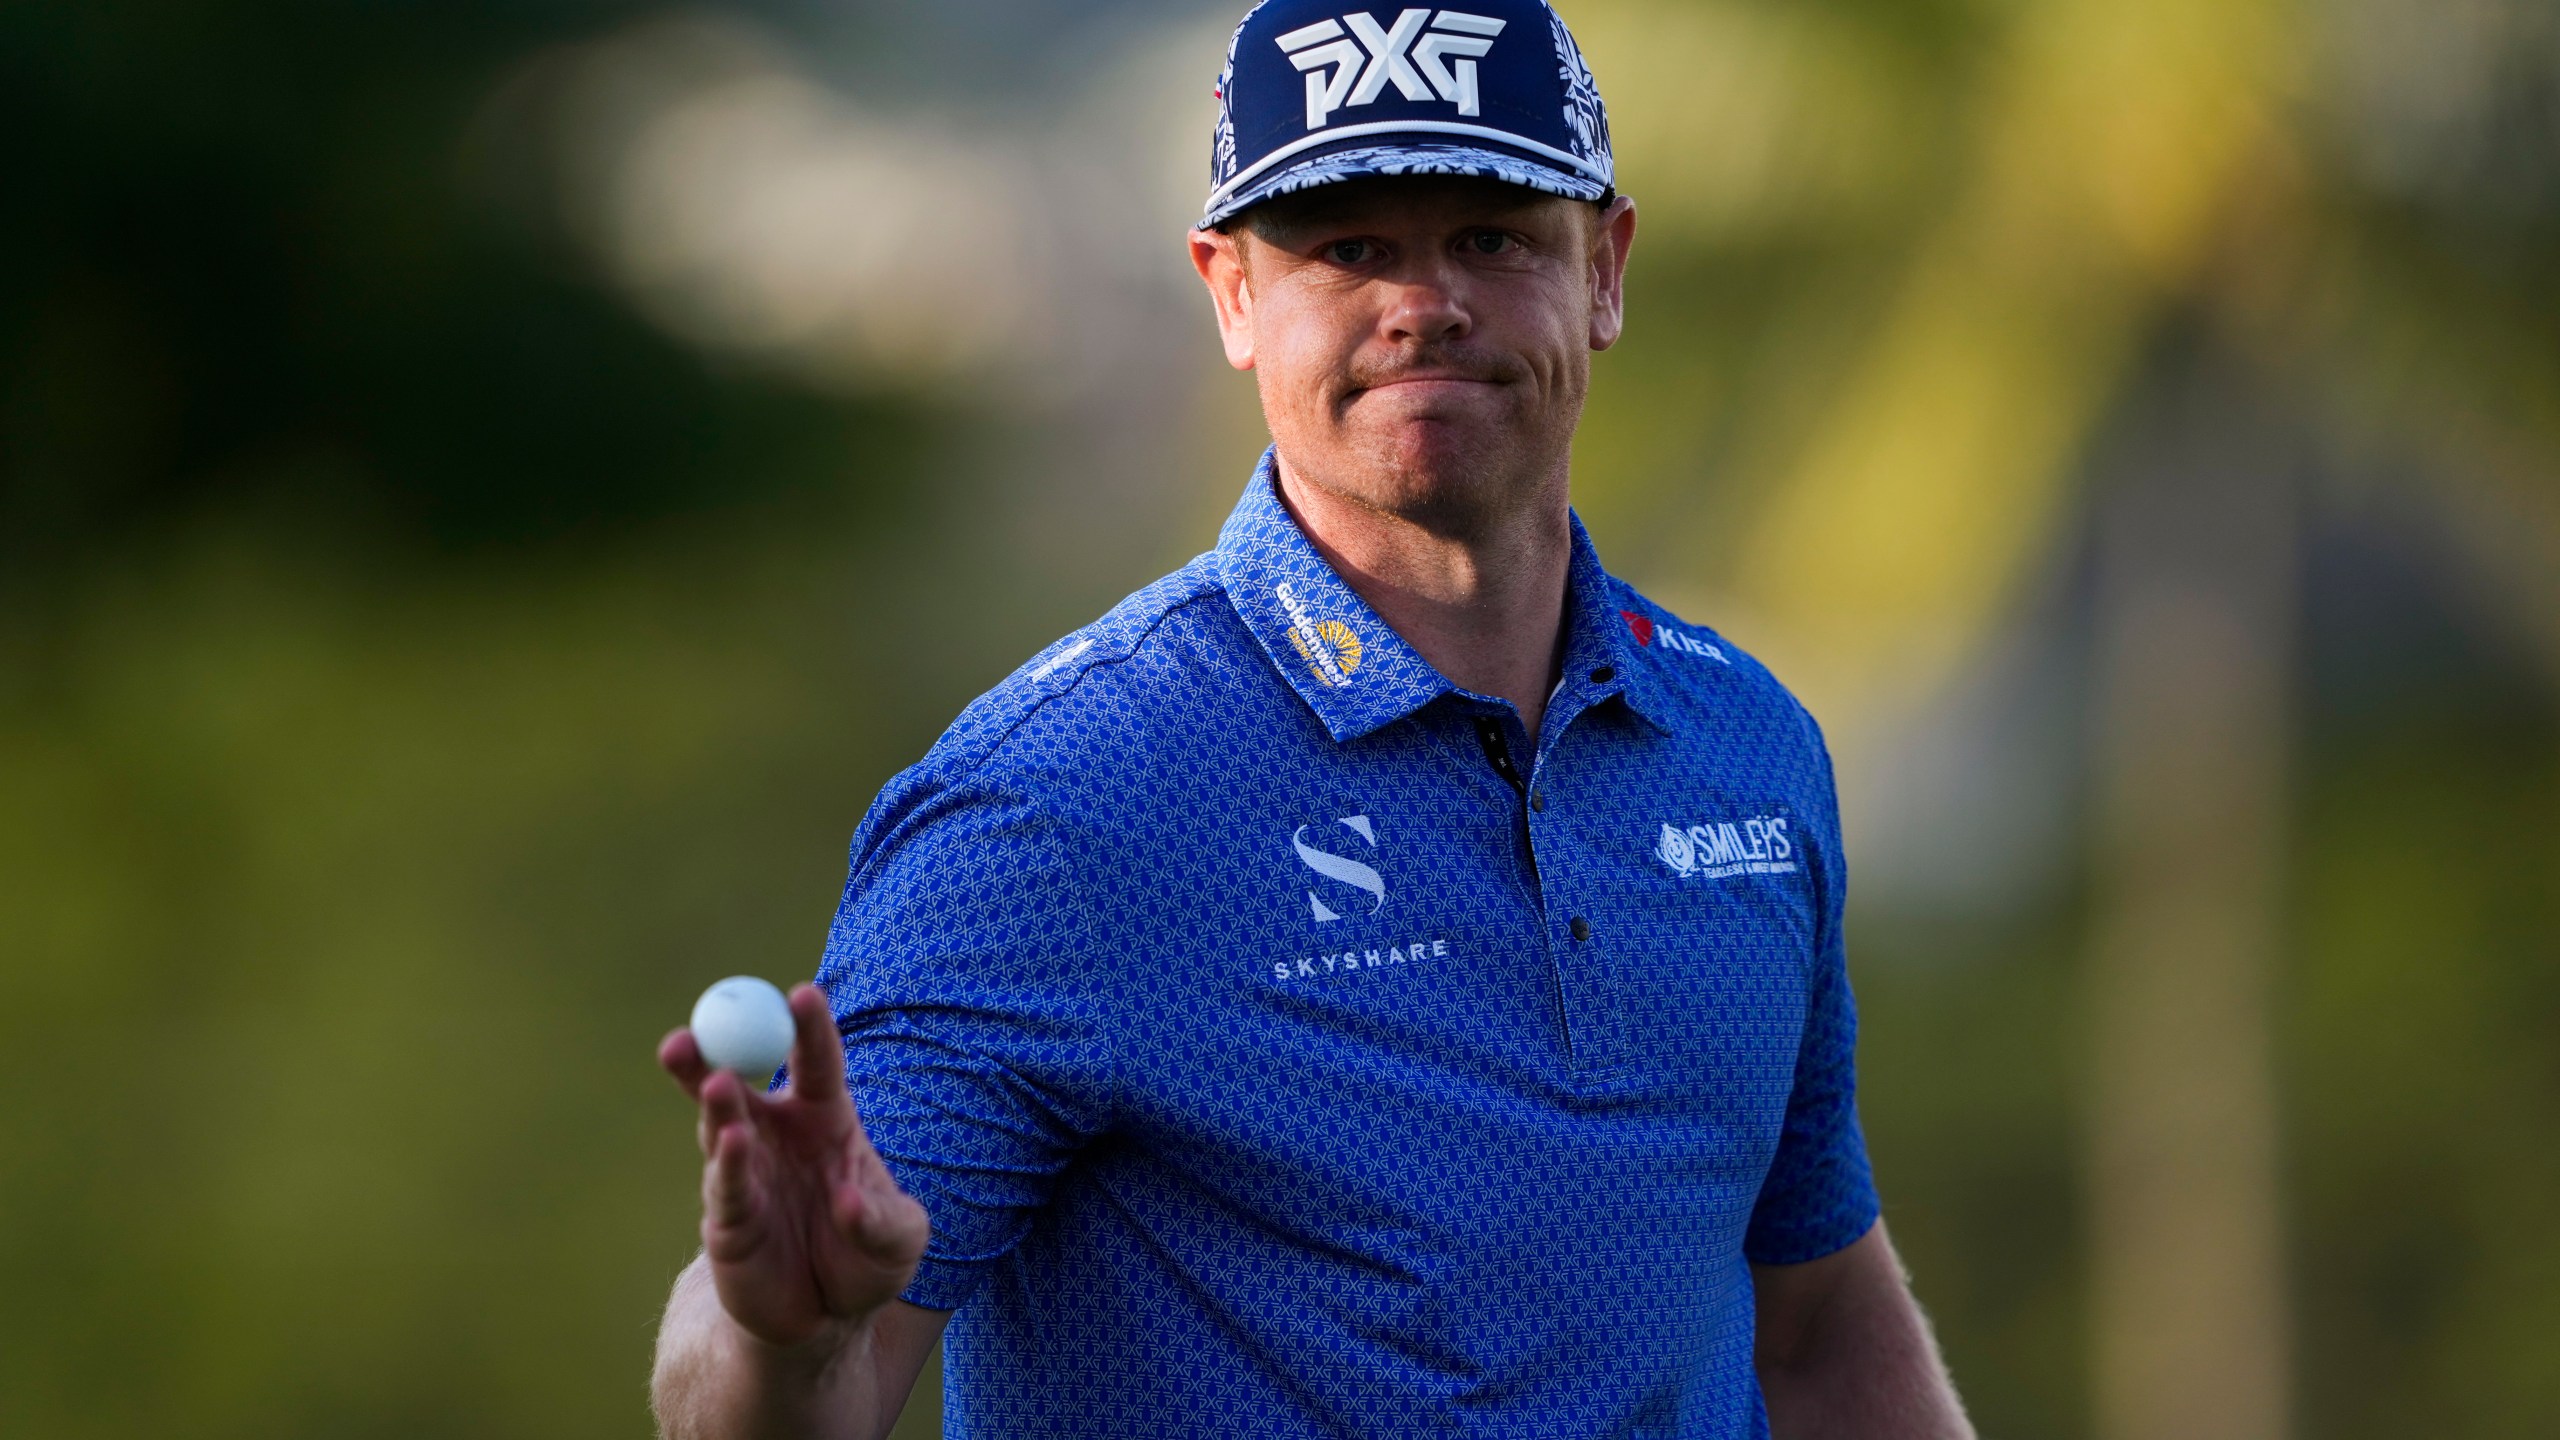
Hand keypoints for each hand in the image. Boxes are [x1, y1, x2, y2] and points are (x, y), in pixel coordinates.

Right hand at [659, 985, 930, 1352]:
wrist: (826, 1320)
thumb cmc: (867, 1258)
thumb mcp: (901, 1241)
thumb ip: (884, 1220)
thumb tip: (849, 1200)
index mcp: (824, 1119)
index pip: (816, 1061)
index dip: (808, 1027)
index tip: (801, 993)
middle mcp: (775, 1137)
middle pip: (737, 1083)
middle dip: (710, 1057)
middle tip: (689, 1035)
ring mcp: (744, 1174)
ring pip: (720, 1128)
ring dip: (718, 1107)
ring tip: (720, 1087)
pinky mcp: (726, 1220)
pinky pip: (723, 1187)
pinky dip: (731, 1169)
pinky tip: (733, 1145)